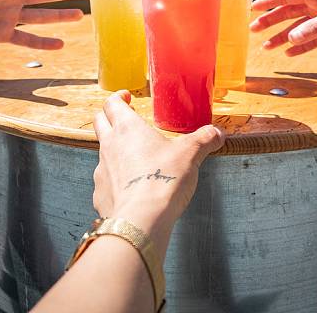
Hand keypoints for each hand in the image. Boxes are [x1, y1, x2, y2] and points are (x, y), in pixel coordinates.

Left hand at [93, 91, 224, 251]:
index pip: (111, 103)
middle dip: (108, 117)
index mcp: (127, 128)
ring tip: (133, 159)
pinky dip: (115, 181)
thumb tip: (217, 133)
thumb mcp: (190, 154)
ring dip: (114, 151)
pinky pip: (105, 182)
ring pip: (101, 152)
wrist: (141, 220)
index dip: (118, 97)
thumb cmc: (163, 179)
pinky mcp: (100, 194)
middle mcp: (109, 145)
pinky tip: (130, 189)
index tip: (126, 97)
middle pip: (98, 122)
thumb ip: (204, 140)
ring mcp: (101, 171)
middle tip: (123, 119)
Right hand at [250, 0, 316, 54]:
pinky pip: (315, 39)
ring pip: (299, 28)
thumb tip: (290, 40)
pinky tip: (291, 53)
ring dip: (284, 36)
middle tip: (253, 31)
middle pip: (289, 13)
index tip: (251, 8)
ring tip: (267, 47)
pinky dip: (302, 46)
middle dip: (271, 22)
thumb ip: (314, 28)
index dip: (268, 2)